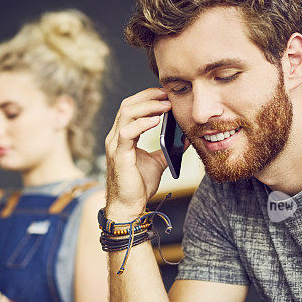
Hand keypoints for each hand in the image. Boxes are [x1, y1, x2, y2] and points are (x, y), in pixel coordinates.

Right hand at [104, 88, 171, 219]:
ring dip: (147, 106)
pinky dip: (143, 123)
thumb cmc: (139, 185)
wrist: (129, 206)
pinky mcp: (119, 156)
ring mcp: (115, 145)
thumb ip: (167, 148)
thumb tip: (186, 137)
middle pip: (128, 105)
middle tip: (167, 95)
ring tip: (165, 105)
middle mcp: (116, 137)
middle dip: (148, 96)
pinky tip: (156, 121)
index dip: (148, 98)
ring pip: (126, 114)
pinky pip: (127, 133)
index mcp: (123, 136)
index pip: (132, 108)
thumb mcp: (158, 161)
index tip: (166, 95)